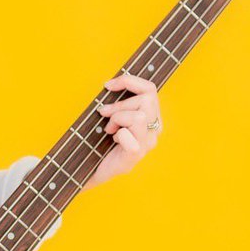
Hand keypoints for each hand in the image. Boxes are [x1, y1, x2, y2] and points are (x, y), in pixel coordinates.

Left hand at [84, 73, 162, 189]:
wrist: (95, 169)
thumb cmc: (104, 141)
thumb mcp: (113, 117)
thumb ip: (119, 103)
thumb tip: (111, 85)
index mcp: (152, 117)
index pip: (150, 90)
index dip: (129, 81)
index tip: (108, 85)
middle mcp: (154, 129)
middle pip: (146, 100)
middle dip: (119, 104)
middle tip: (104, 114)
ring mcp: (148, 143)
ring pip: (139, 116)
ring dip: (118, 118)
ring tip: (110, 129)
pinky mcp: (136, 154)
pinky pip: (128, 135)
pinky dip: (117, 135)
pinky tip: (114, 141)